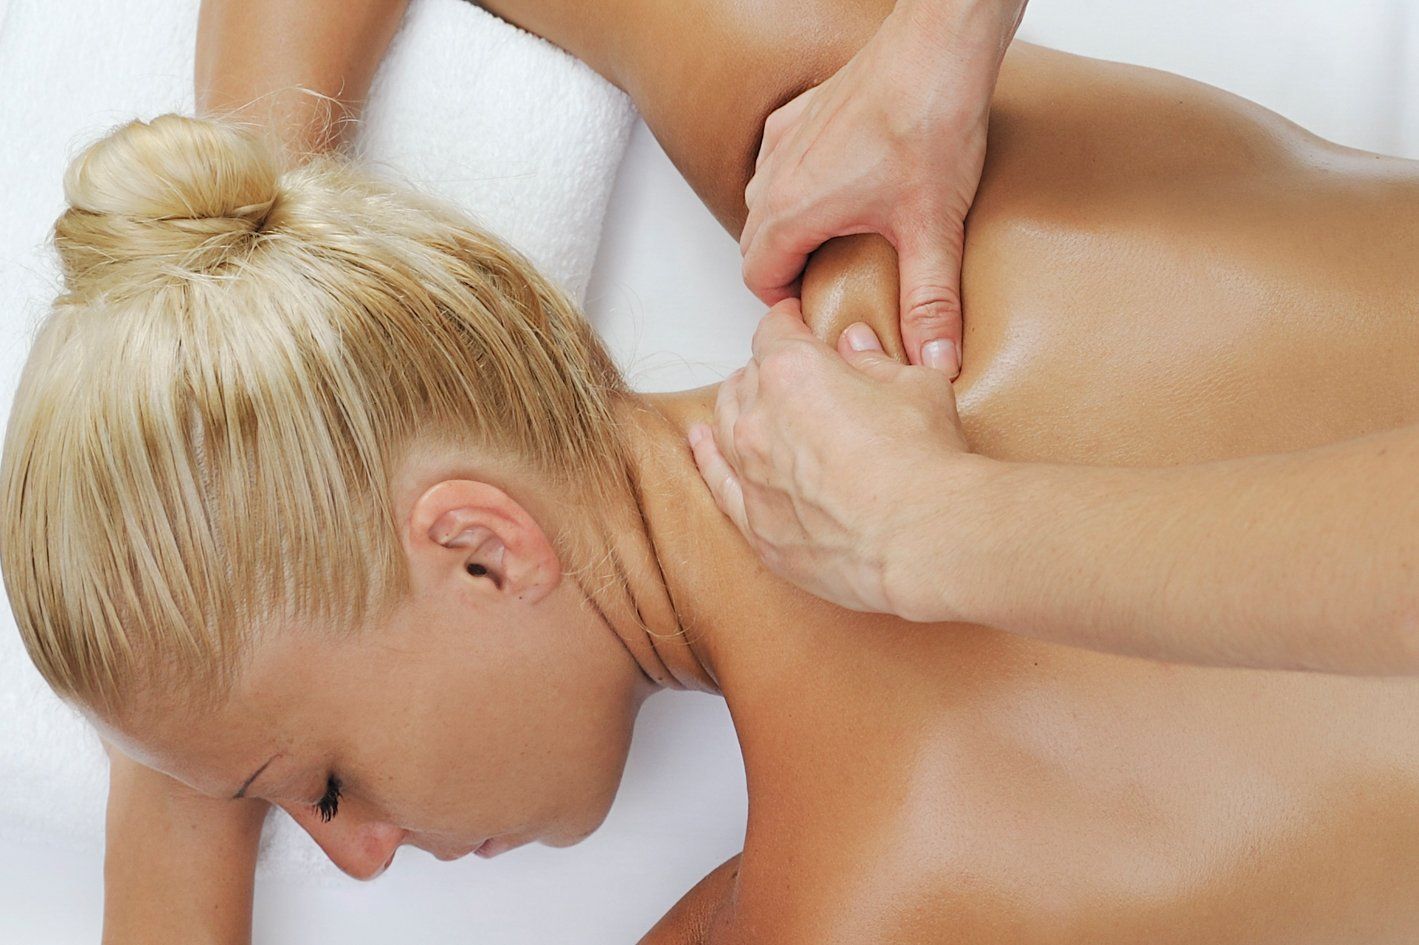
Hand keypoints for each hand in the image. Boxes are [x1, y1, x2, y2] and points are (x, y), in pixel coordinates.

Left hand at [690, 300, 994, 621]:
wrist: (921, 537)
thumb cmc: (925, 460)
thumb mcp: (916, 387)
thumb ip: (876, 361)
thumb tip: (856, 344)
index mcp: (794, 371)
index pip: (774, 330)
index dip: (786, 321)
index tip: (793, 319)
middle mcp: (758, 418)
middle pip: (749, 378)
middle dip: (767, 367)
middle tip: (787, 369)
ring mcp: (751, 473)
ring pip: (724, 424)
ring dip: (735, 405)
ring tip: (744, 397)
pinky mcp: (755, 524)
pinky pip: (718, 481)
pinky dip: (707, 457)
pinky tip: (702, 442)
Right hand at [740, 0, 1026, 375]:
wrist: (938, 44)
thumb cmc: (929, 119)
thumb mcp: (933, 228)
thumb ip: (931, 303)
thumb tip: (937, 361)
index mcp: (793, 209)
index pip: (758, 278)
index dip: (784, 307)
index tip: (816, 316)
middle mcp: (775, 174)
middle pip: (754, 244)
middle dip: (784, 273)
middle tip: (828, 292)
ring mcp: (786, 139)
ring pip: (762, 202)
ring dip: (786, 230)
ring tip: (833, 246)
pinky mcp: (803, 111)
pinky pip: (778, 161)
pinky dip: (795, 184)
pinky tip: (839, 189)